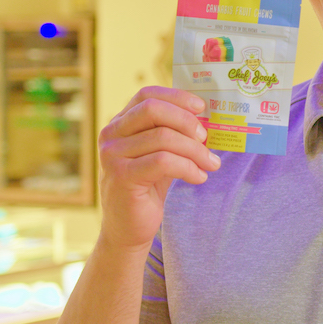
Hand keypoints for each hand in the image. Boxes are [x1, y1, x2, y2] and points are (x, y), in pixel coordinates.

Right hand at [97, 86, 220, 251]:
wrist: (128, 228)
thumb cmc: (148, 187)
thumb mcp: (161, 154)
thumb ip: (174, 134)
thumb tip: (207, 119)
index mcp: (120, 123)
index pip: (147, 95)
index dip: (176, 96)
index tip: (201, 107)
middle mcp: (111, 134)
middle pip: (153, 110)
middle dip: (186, 121)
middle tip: (206, 137)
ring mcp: (112, 155)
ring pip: (163, 137)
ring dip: (195, 150)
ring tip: (211, 164)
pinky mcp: (122, 176)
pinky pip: (163, 162)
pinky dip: (188, 167)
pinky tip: (199, 177)